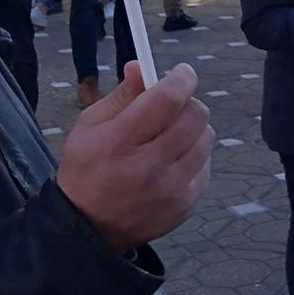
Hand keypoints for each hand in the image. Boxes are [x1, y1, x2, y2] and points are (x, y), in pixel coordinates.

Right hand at [56, 61, 212, 252]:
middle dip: (187, 102)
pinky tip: (170, 163)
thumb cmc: (87, 169)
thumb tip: (142, 66)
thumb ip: (121, 95)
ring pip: (206, 137)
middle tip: (172, 106)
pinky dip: (193, 156)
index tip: (182, 73)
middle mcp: (148, 167)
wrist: (87, 229)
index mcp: (118, 143)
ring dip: (192, 129)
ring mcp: (171, 190)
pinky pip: (206, 164)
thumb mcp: (89, 127)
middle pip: (196, 115)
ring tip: (169, 137)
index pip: (168, 99)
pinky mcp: (186, 204)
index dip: (182, 78)